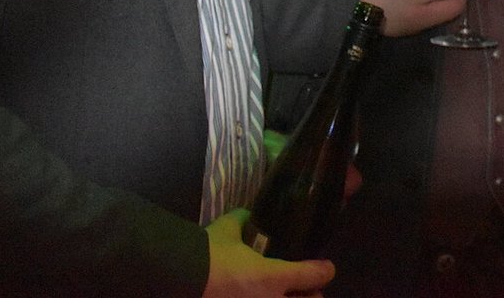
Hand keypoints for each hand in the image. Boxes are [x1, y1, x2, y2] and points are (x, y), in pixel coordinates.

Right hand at [203, 209, 334, 295]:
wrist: (178, 281)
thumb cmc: (207, 255)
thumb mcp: (226, 230)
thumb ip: (242, 220)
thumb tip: (248, 214)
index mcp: (273, 277)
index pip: (315, 275)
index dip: (324, 270)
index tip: (326, 266)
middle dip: (312, 296)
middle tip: (305, 289)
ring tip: (282, 294)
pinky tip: (254, 295)